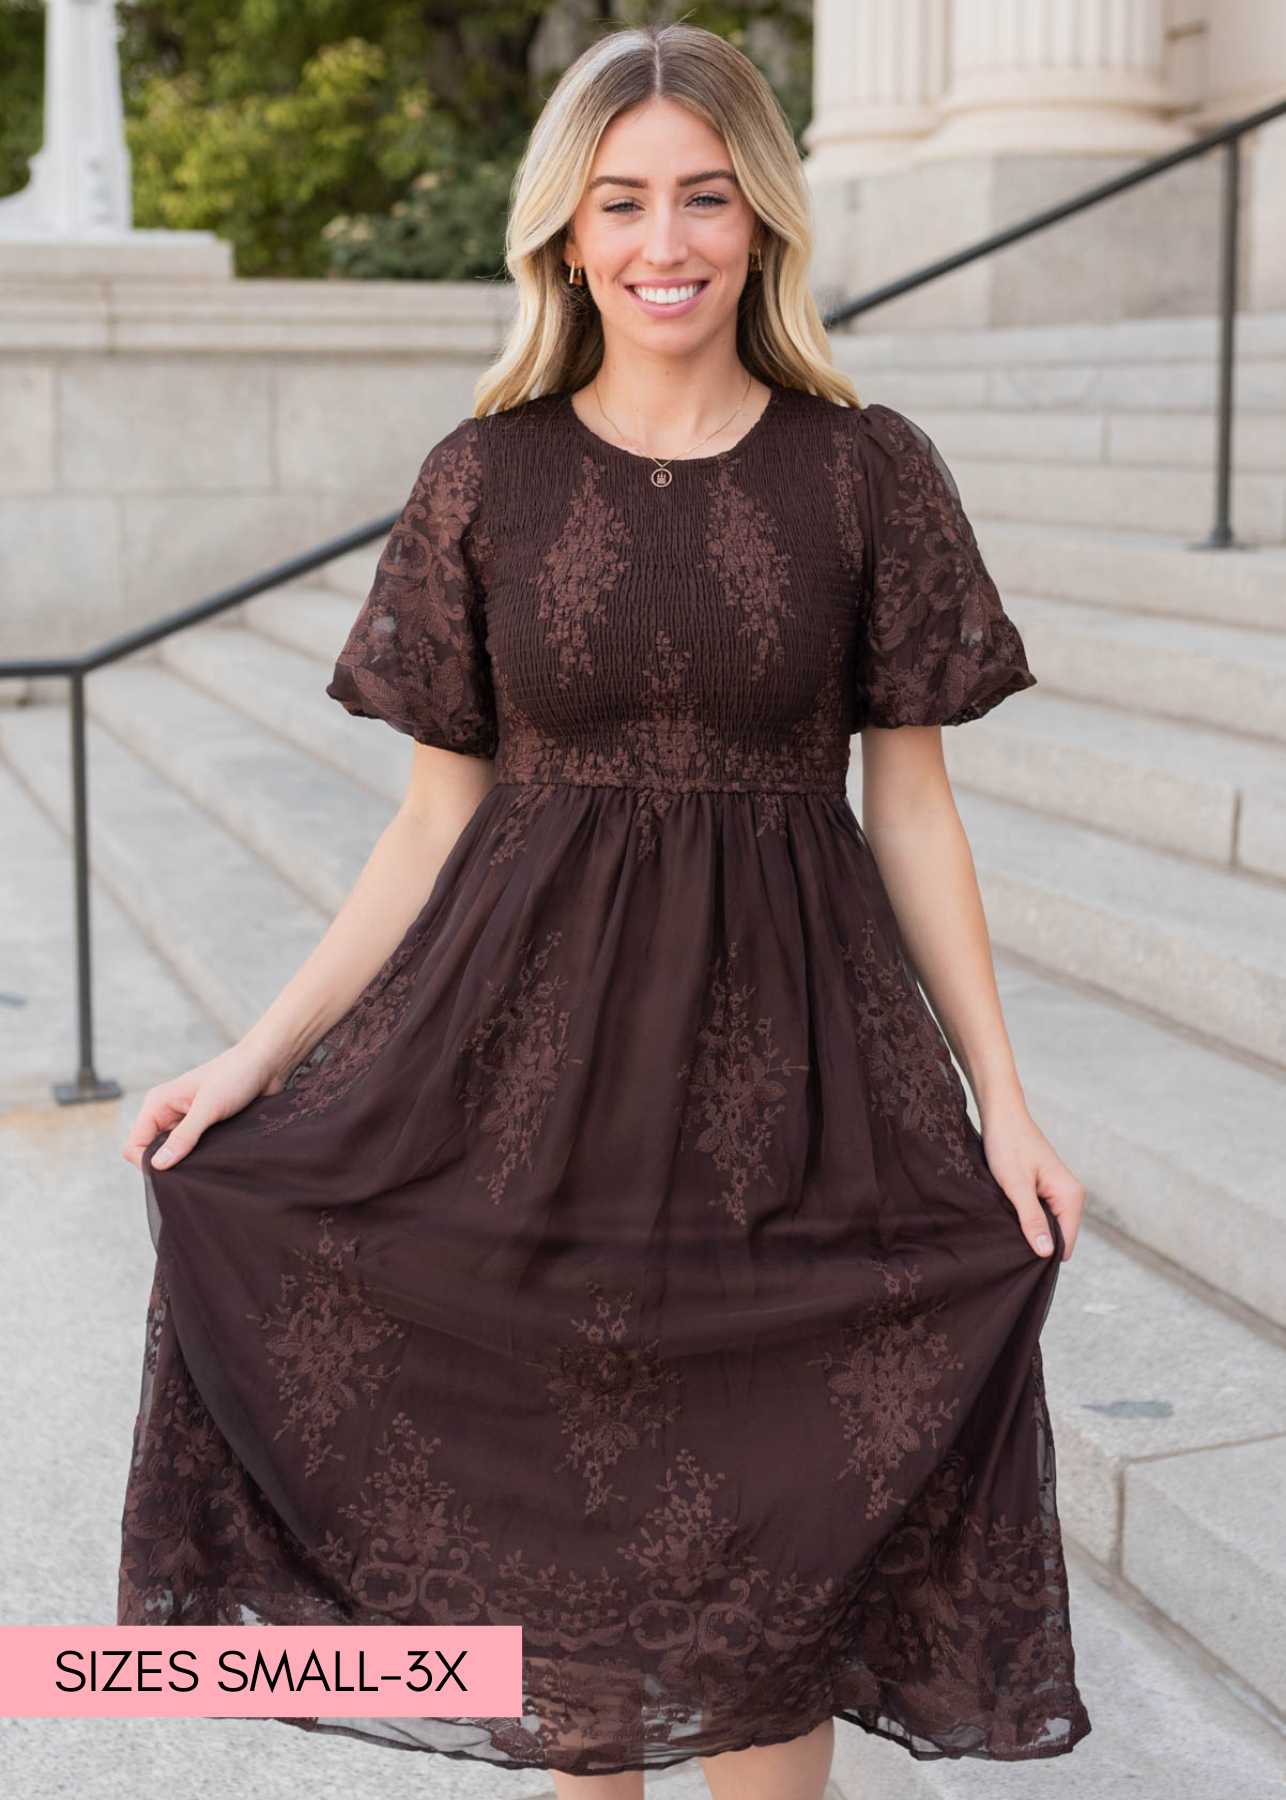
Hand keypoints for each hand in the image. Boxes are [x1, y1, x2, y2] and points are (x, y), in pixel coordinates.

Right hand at [120, 1040, 287, 1171]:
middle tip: (194, 1171)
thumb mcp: (208, 1107)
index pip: (134, 1145)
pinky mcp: (205, 1128)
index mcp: (158, 1104)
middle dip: (168, 1166)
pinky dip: (201, 1159)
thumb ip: (184, 1136)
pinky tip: (216, 1160)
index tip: (173, 1172)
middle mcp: (168, 1114)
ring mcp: (187, 1122)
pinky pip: (194, 1151)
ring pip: (174, 1154)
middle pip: (153, 1153)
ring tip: (208, 1164)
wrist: (267, 1064)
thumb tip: (158, 1165)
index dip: (147, 1163)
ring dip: (187, 1163)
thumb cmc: (236, 1075)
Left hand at [979, 1102, 1085, 1262]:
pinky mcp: (1048, 1189)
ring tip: (1006, 1221)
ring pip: (1048, 1226)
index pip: (1066, 1244)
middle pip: (1058, 1237)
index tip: (1017, 1253)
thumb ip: (1032, 1219)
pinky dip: (1026, 1217)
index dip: (1043, 1253)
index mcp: (1071, 1196)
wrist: (1002, 1115)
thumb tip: (1047, 1253)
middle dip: (1036, 1241)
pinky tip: (1009, 1212)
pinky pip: (1041, 1215)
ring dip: (1029, 1228)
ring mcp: (1060, 1192)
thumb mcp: (1016, 1186)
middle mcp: (1072, 1196)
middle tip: (1007, 1236)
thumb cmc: (1008, 1145)